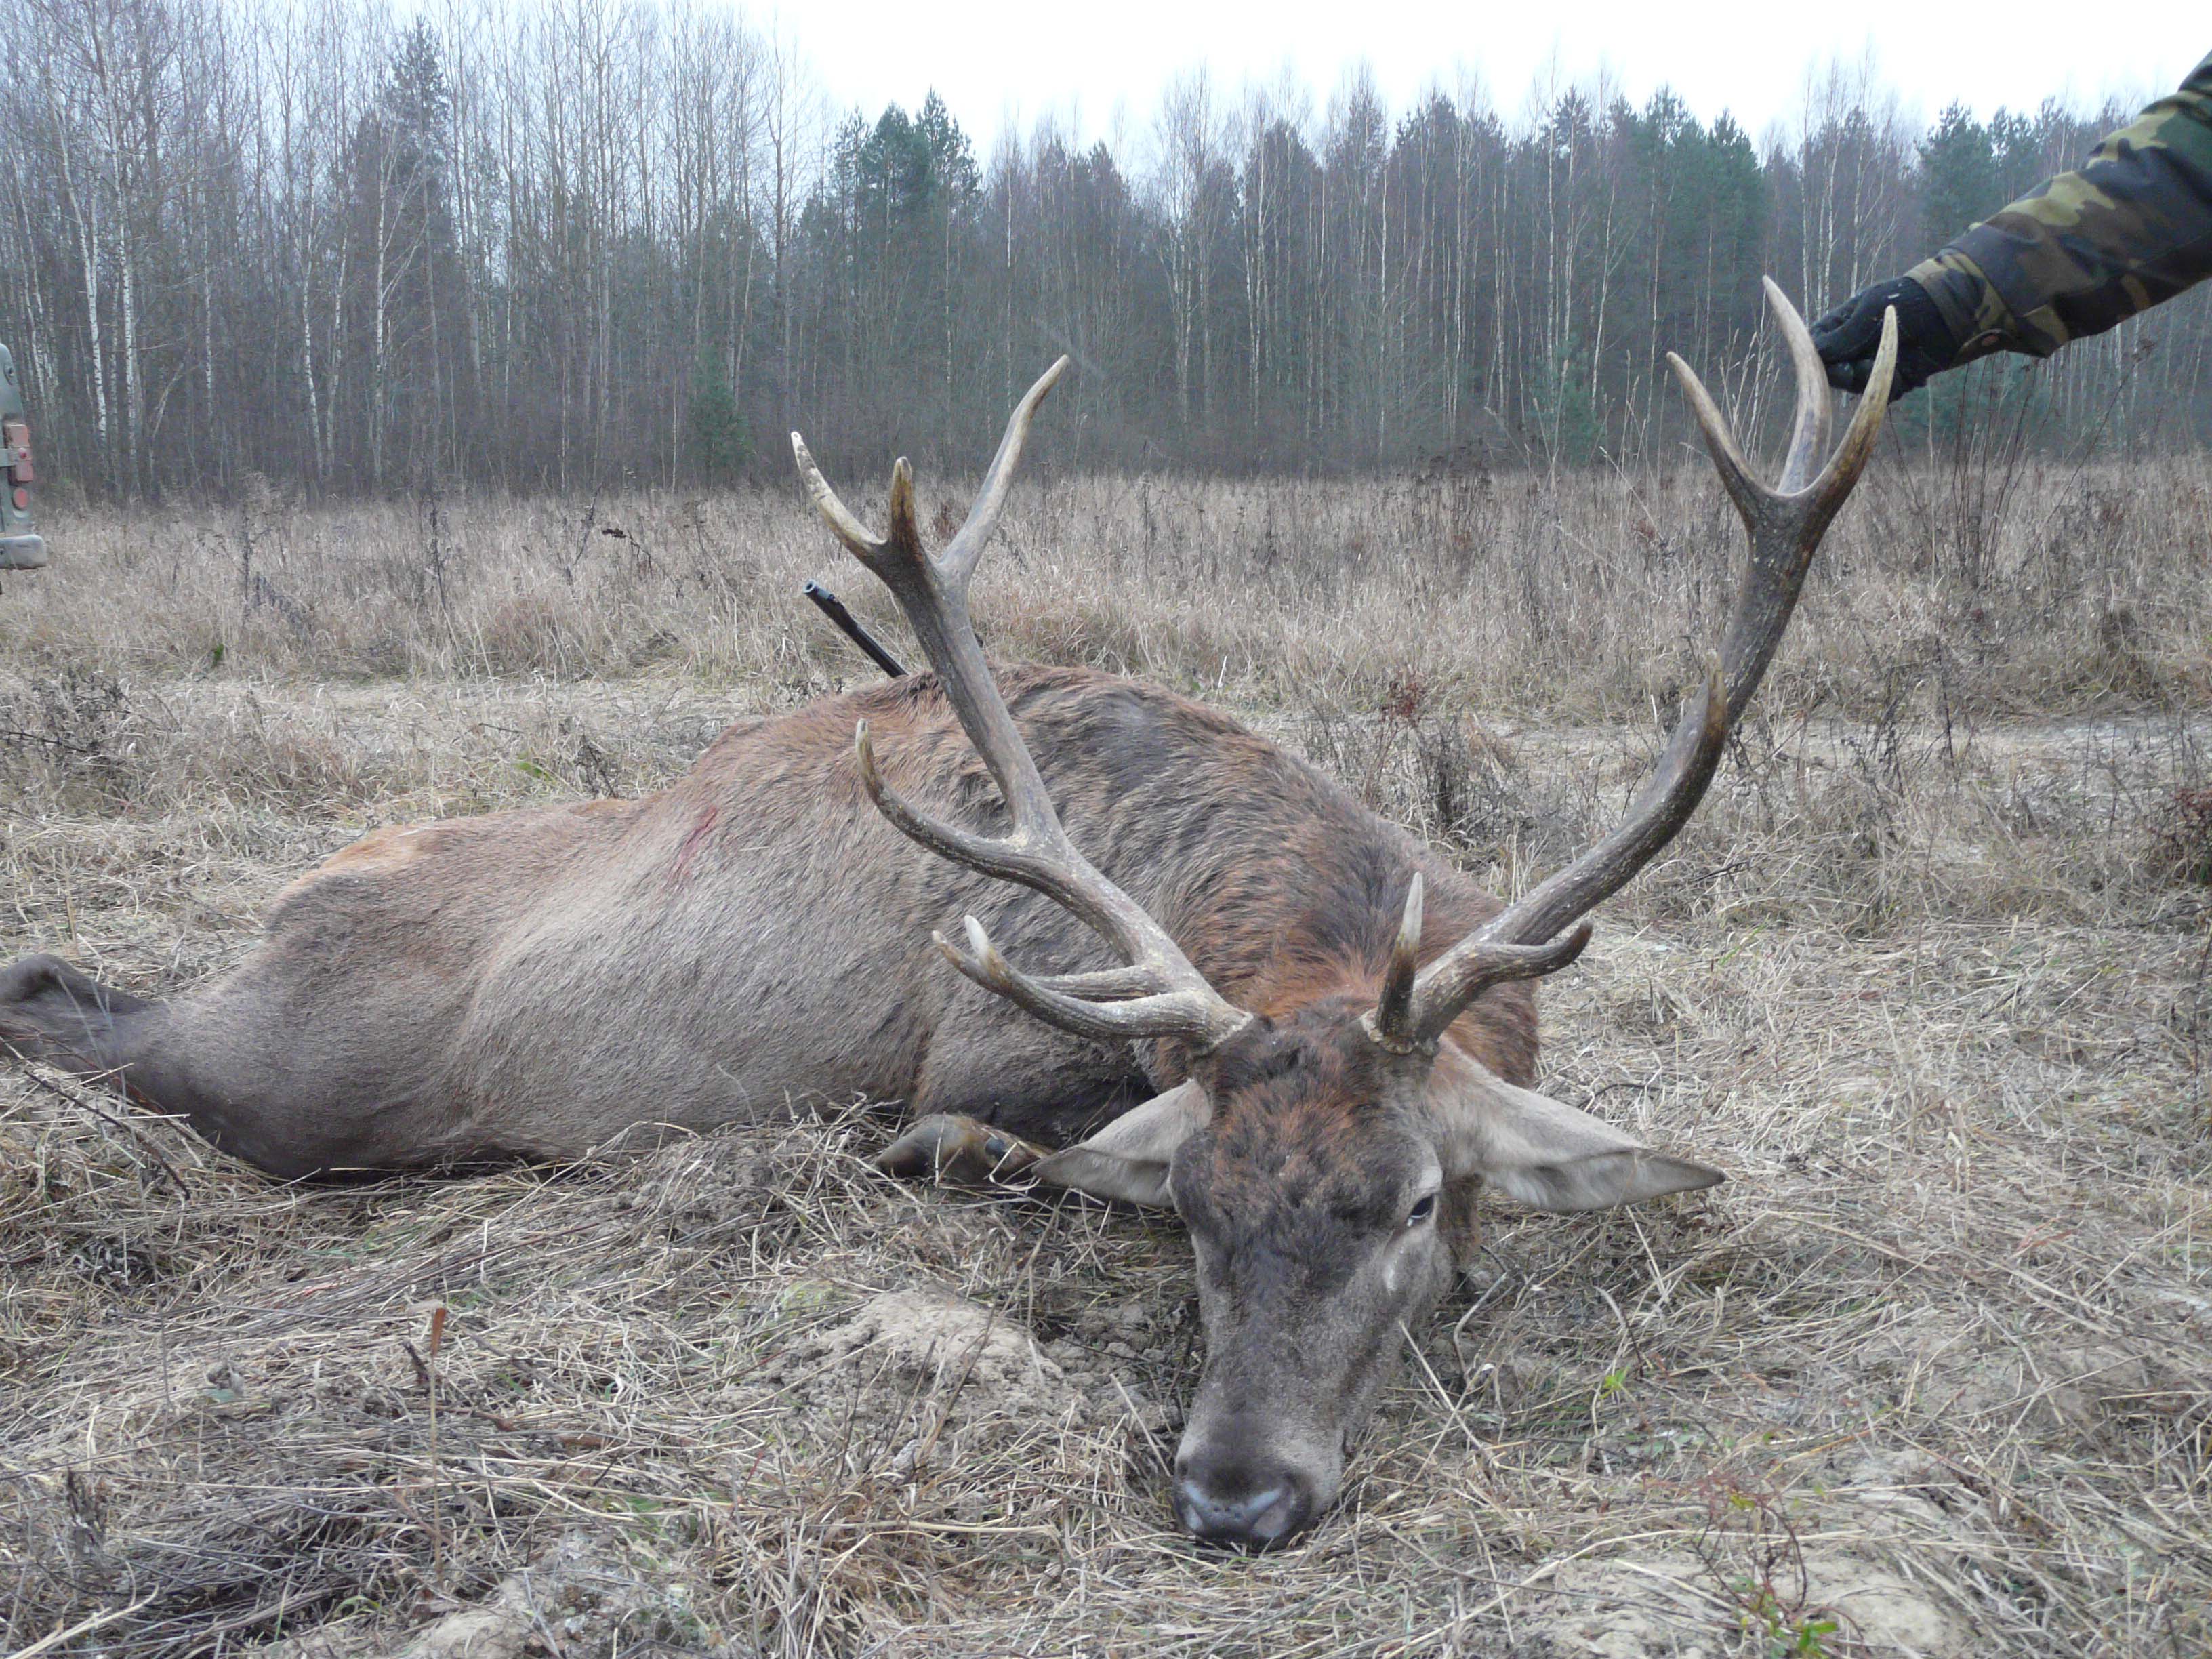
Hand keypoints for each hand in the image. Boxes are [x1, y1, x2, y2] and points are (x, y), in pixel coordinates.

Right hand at [1810, 276, 1957, 396]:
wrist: (1950, 311)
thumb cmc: (1908, 300)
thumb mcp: (1870, 312)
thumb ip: (1843, 335)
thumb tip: (1814, 353)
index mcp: (1840, 327)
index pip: (1815, 349)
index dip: (1818, 359)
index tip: (1831, 360)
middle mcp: (1852, 349)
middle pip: (1832, 375)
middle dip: (1845, 374)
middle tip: (1860, 366)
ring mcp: (1871, 365)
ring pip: (1856, 388)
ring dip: (1871, 378)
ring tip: (1892, 360)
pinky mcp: (1892, 379)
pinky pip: (1882, 395)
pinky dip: (1891, 386)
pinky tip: (1906, 371)